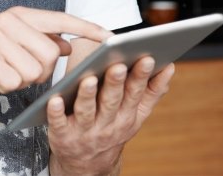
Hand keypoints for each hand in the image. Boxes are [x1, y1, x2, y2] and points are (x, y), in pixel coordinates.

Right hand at [0, 6, 113, 100]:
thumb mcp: (10, 42)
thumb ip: (39, 40)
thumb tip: (68, 43)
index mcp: (17, 15)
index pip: (61, 19)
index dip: (87, 28)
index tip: (111, 36)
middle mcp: (7, 21)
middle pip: (51, 54)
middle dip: (40, 72)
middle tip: (18, 70)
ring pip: (34, 71)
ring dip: (21, 80)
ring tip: (2, 73)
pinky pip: (14, 82)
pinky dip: (5, 87)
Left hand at [47, 57, 175, 174]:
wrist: (87, 165)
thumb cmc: (111, 129)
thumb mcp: (135, 116)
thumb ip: (151, 93)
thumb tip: (169, 67)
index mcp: (127, 116)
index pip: (135, 94)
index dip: (142, 77)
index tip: (147, 58)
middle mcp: (108, 124)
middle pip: (112, 101)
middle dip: (116, 83)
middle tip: (118, 65)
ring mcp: (85, 131)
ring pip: (87, 111)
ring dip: (88, 95)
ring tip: (88, 79)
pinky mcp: (62, 136)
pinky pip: (59, 123)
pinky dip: (56, 113)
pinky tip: (53, 100)